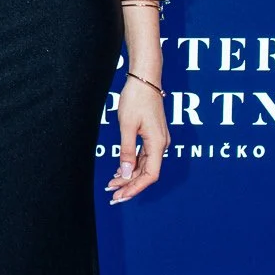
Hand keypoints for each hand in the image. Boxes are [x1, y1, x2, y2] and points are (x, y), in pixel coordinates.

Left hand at [107, 76, 168, 204]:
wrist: (144, 79)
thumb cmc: (136, 99)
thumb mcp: (127, 126)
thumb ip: (127, 151)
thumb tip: (126, 173)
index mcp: (158, 143)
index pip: (150, 175)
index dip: (135, 188)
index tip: (120, 196)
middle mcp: (161, 144)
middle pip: (147, 173)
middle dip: (130, 186)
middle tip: (113, 196)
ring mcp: (158, 140)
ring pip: (145, 165)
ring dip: (130, 176)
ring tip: (113, 185)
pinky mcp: (153, 135)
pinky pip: (144, 156)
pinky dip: (132, 165)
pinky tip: (120, 171)